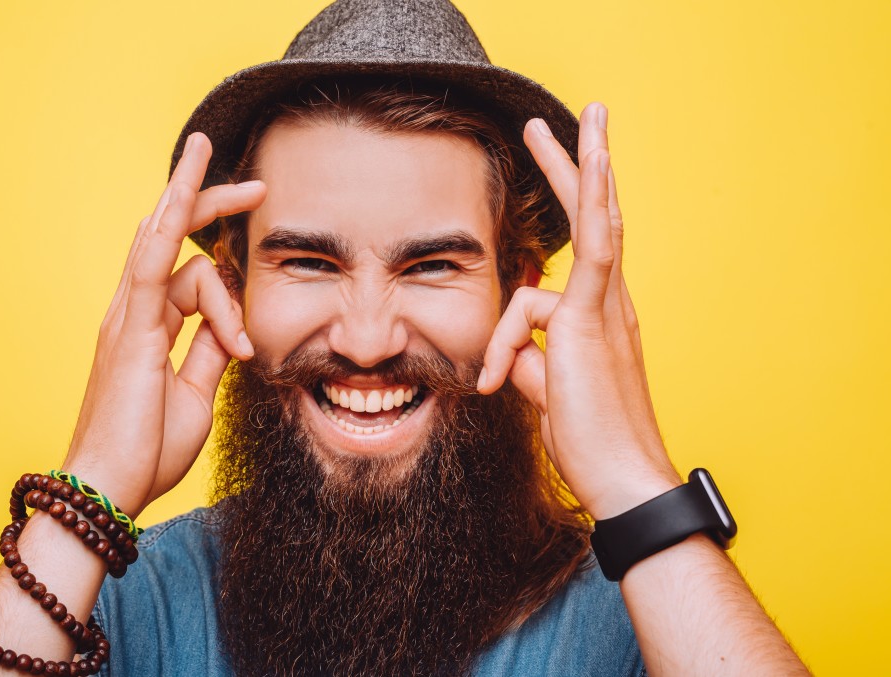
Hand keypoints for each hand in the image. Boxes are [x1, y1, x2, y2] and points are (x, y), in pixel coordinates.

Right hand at [62, 133, 265, 518]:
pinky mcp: (130, 332)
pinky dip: (166, 229)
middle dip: (208, 204)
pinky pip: (148, 268)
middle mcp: (133, 312)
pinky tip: (182, 196)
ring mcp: (127, 318)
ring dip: (195, 201)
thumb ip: (209, 353)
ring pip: (159, 240)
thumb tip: (233, 326)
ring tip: (244, 185)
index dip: (218, 246)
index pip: (184, 266)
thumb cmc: (147, 449)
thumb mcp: (197, 394)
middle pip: (166, 237)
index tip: (257, 242)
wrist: (112, 490)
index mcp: (149, 326)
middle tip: (257, 186)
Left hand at [478, 103, 680, 519]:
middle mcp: (612, 304)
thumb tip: (506, 348)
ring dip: (580, 166)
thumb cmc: (587, 442)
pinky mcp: (591, 321)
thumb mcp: (543, 391)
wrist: (621, 479)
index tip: (566, 171)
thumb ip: (524, 358)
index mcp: (602, 318)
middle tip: (584, 115)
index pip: (588, 250)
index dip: (579, 207)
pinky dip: (561, 245)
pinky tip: (560, 227)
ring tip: (565, 121)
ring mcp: (607, 309)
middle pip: (599, 218)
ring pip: (596, 221)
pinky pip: (586, 254)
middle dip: (583, 165)